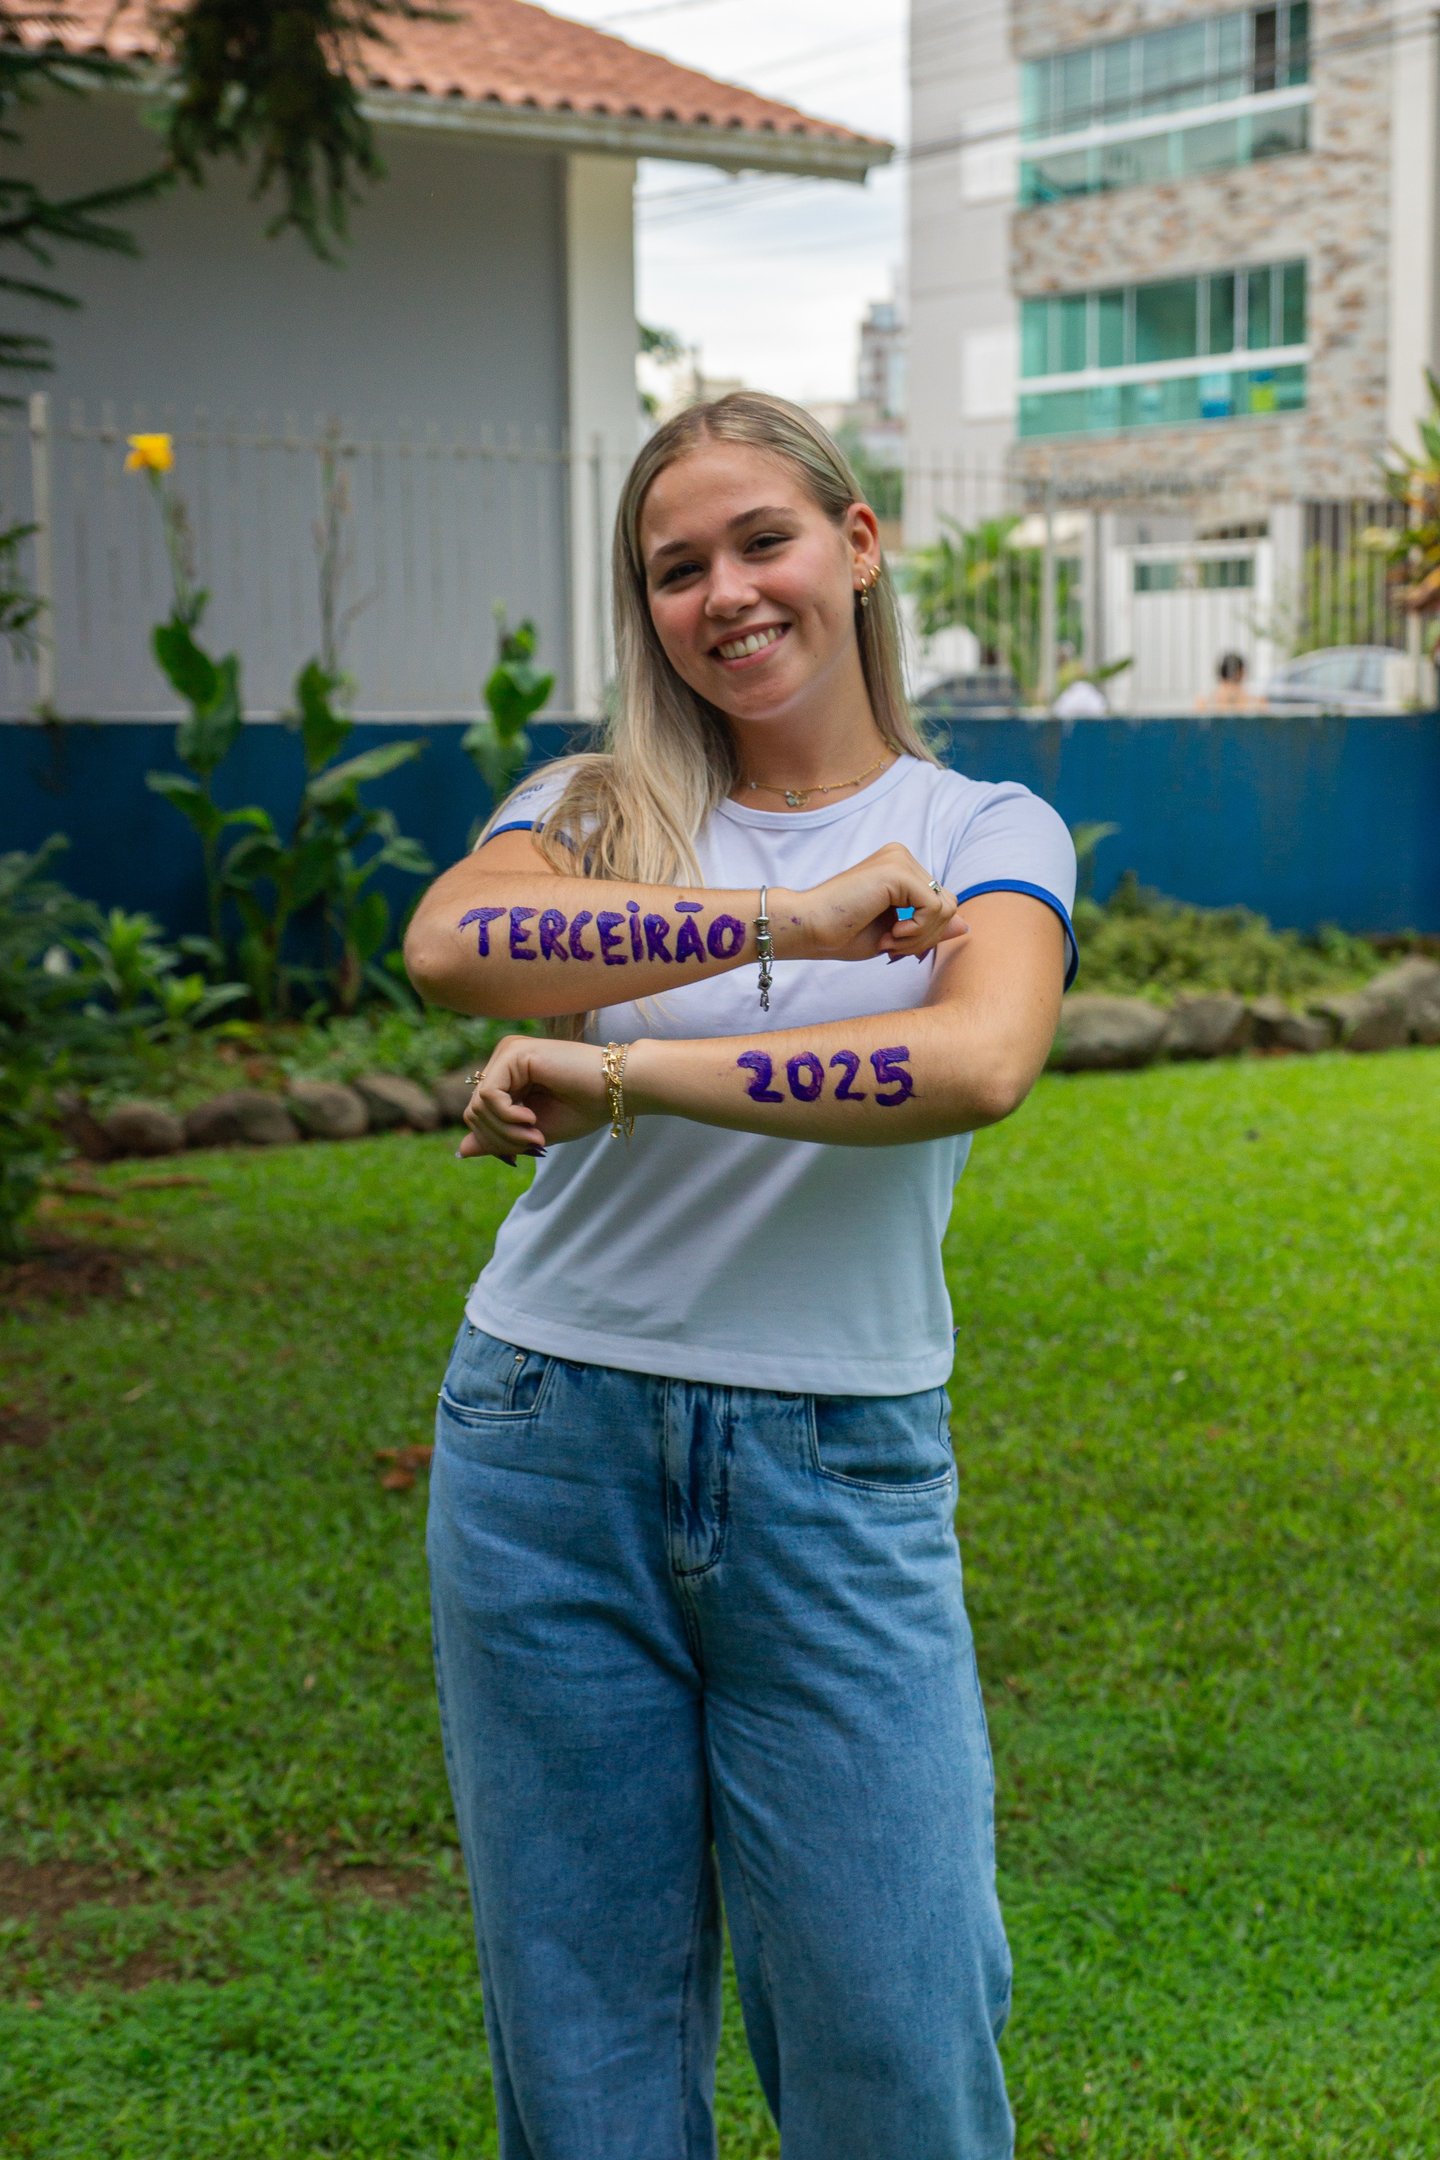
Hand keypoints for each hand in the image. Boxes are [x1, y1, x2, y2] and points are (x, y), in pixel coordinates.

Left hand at [459, 1034, 608, 1160]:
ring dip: (506, 1132)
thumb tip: (461, 1149)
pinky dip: (507, 1117)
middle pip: (473, 1112)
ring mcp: (508, 1053)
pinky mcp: (514, 1053)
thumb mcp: (533, 1133)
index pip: (478, 1114)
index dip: (497, 1141)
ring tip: (535, 1135)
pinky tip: (531, 1120)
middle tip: (534, 1145)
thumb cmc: (585, 1108)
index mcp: (509, 1075)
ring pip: (477, 1106)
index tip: (530, 1150)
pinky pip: (489, 1095)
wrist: (618, 1090)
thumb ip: (498, 1138)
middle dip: (500, 1139)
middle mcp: (504, 1060)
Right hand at [780, 845, 968, 964]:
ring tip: (889, 941)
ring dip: (921, 937)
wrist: (806, 929)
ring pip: (946, 907)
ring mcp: (900, 859)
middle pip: (948, 904)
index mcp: (900, 868)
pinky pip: (934, 908)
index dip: (926, 934)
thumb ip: (929, 928)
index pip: (940, 903)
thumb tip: (966, 925)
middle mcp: (902, 857)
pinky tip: (891, 933)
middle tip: (891, 946)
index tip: (892, 945)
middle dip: (927, 937)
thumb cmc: (839, 935)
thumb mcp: (896, 936)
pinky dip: (918, 931)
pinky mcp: (898, 870)